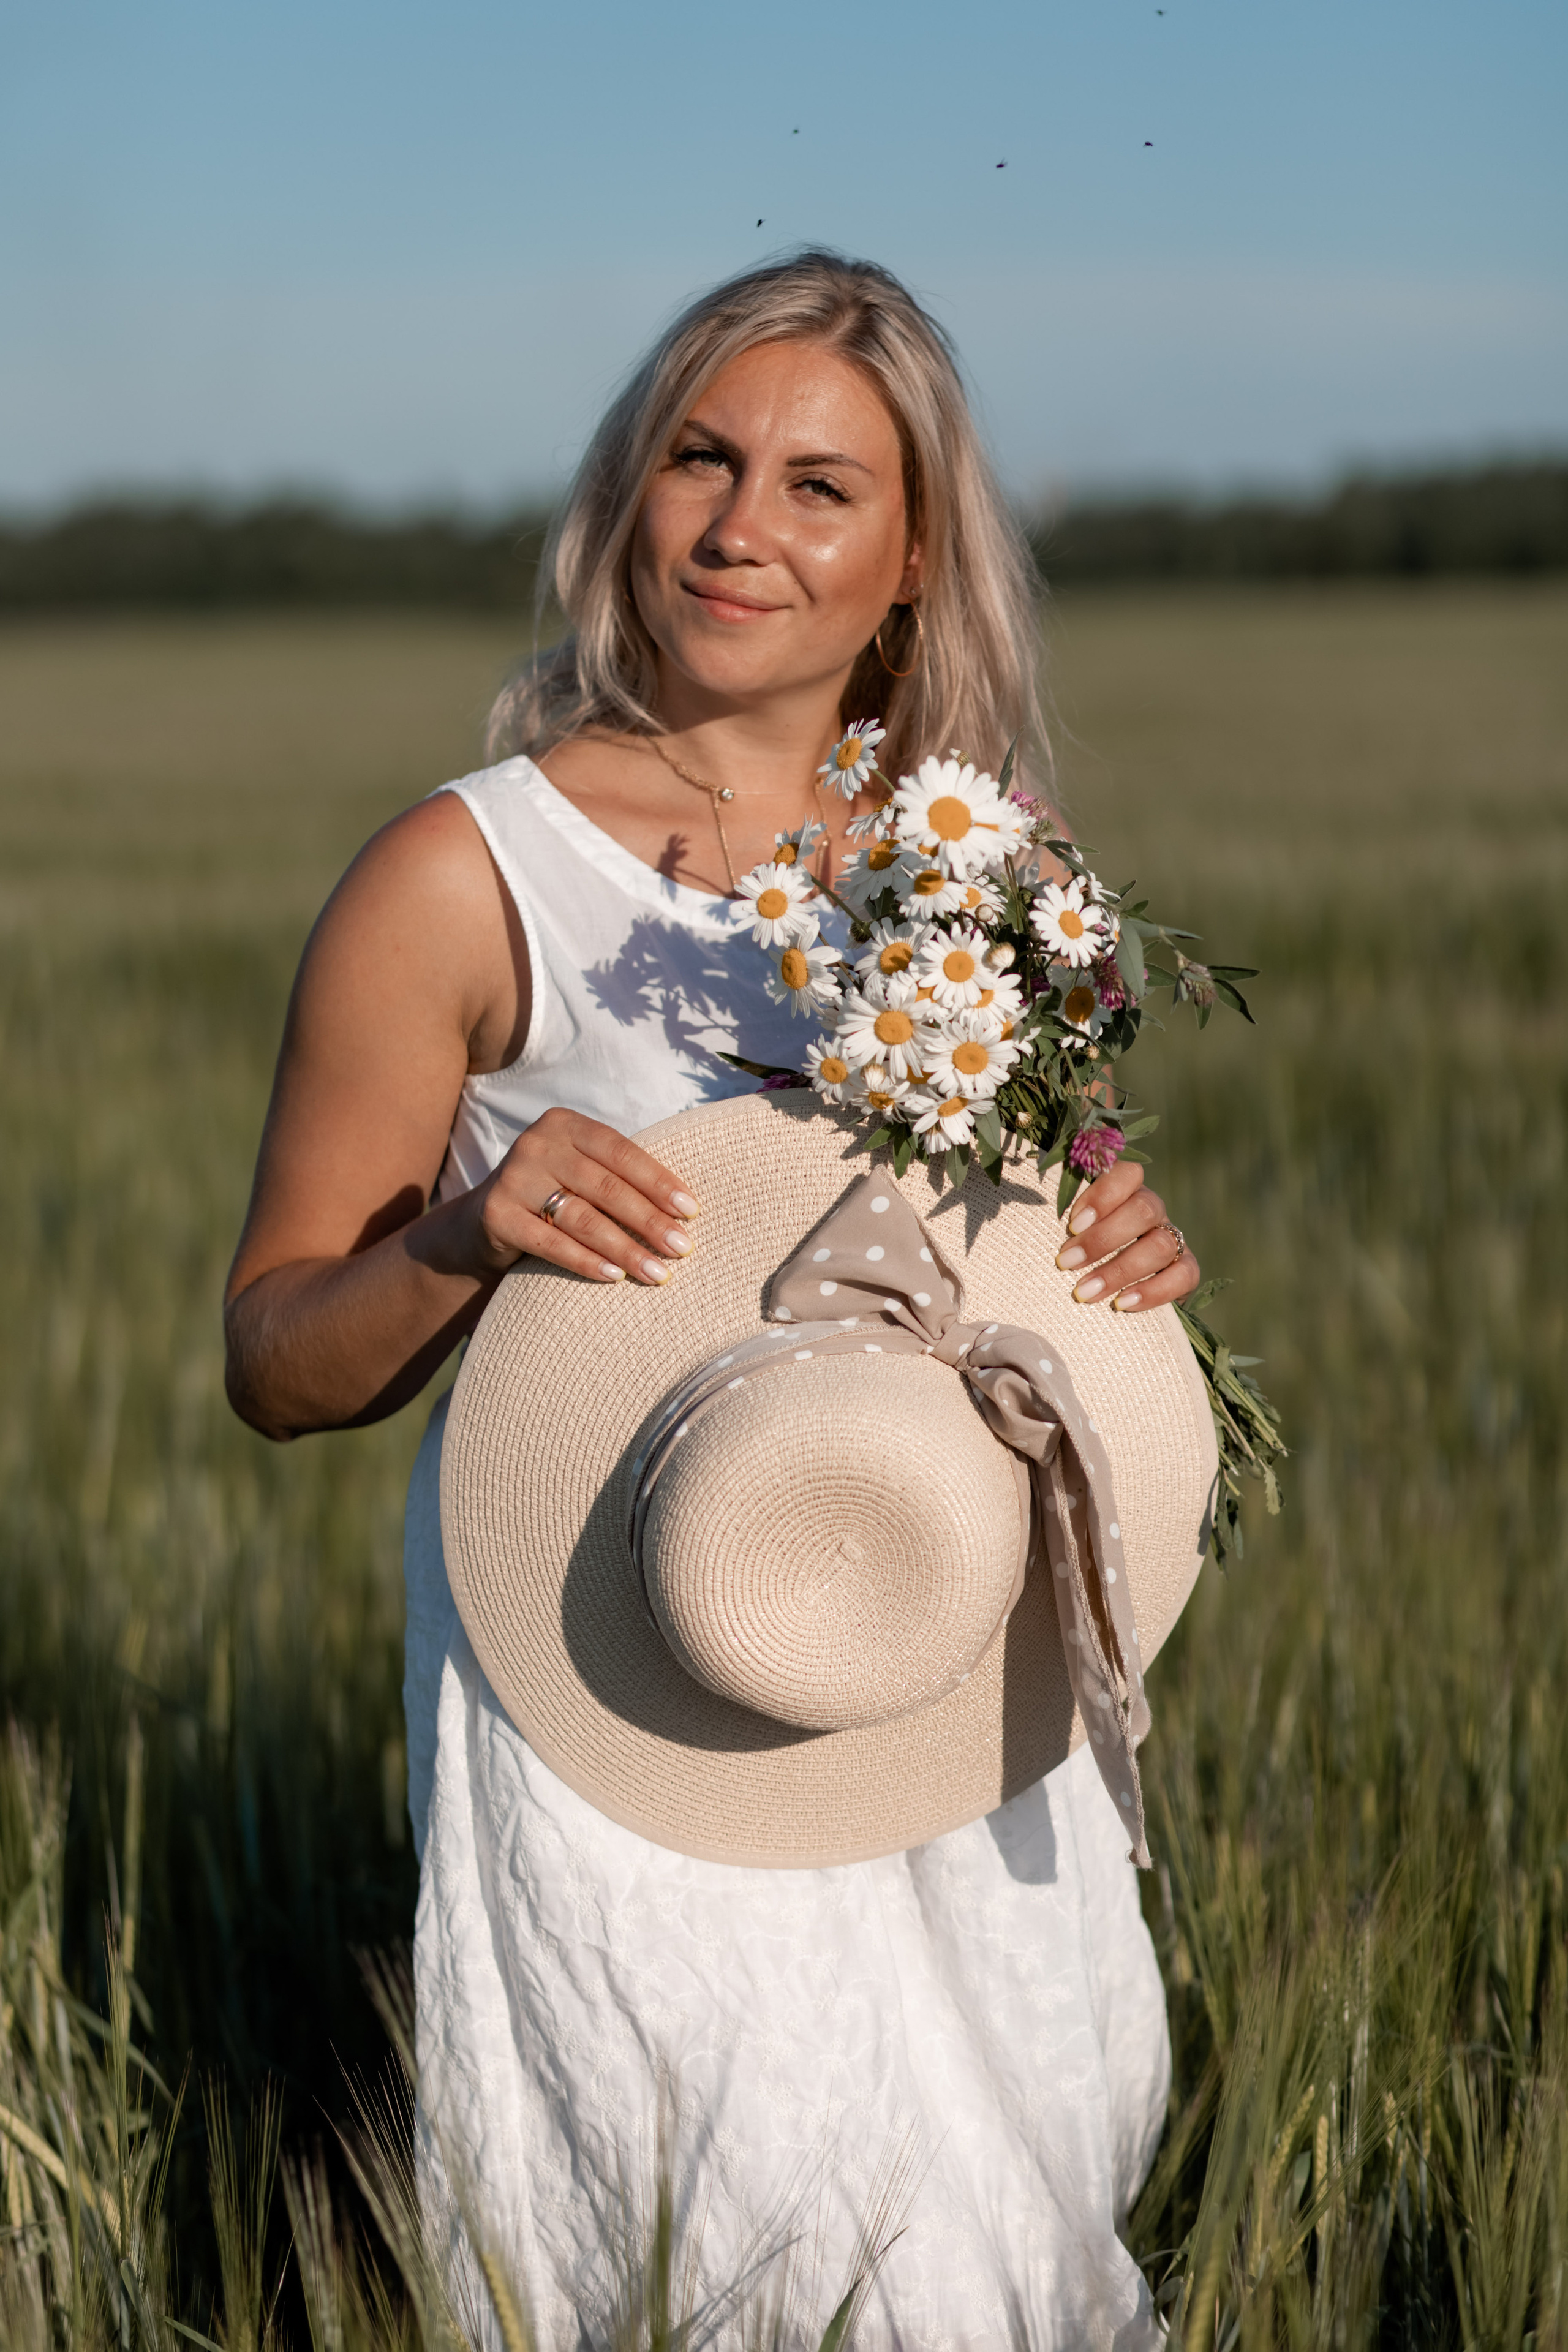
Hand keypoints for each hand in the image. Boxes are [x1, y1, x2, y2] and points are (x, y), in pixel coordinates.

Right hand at [466, 1108, 698, 1286]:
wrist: (482, 1221)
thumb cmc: (553, 1195)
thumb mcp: (581, 1172)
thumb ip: (619, 1176)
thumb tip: (685, 1210)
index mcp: (565, 1124)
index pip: (621, 1152)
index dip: (659, 1182)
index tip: (691, 1212)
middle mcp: (536, 1143)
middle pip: (605, 1187)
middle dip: (649, 1221)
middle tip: (682, 1249)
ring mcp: (513, 1178)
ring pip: (581, 1218)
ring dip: (625, 1248)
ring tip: (657, 1272)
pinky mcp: (496, 1214)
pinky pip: (550, 1243)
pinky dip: (585, 1261)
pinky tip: (615, 1277)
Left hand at [1053, 1158, 1199, 1314]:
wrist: (1108, 1284)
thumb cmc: (1075, 1248)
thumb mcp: (1065, 1228)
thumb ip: (1055, 1216)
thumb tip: (1023, 1210)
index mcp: (1125, 1189)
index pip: (1128, 1173)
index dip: (1103, 1197)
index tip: (1071, 1226)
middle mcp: (1152, 1209)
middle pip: (1144, 1210)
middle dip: (1102, 1239)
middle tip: (1065, 1263)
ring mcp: (1172, 1237)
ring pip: (1160, 1244)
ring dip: (1119, 1270)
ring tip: (1084, 1293)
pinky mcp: (1185, 1267)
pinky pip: (1184, 1275)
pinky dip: (1153, 1291)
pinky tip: (1121, 1304)